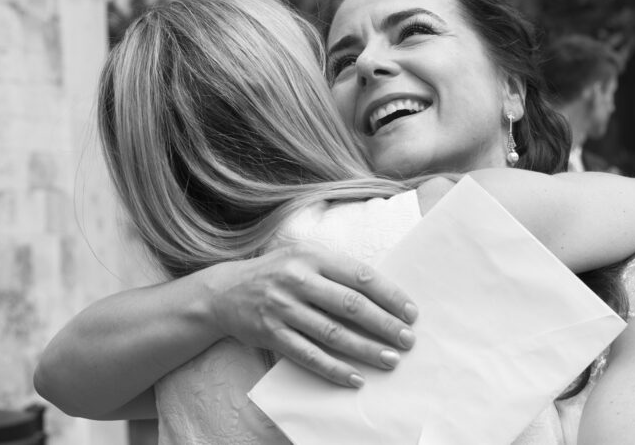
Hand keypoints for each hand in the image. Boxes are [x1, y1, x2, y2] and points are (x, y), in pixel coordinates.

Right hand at [201, 243, 417, 387]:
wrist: (224, 293)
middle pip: (349, 305)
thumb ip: (336, 269)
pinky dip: (334, 369)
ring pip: (332, 334)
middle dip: (383, 324)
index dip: (389, 295)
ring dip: (365, 349)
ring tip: (390, 359)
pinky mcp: (272, 334)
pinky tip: (355, 378)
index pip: (359, 275)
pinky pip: (309, 355)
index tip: (410, 313)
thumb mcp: (303, 256)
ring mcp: (283, 308)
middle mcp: (296, 280)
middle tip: (407, 340)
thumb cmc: (275, 273)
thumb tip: (383, 294)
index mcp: (311, 256)